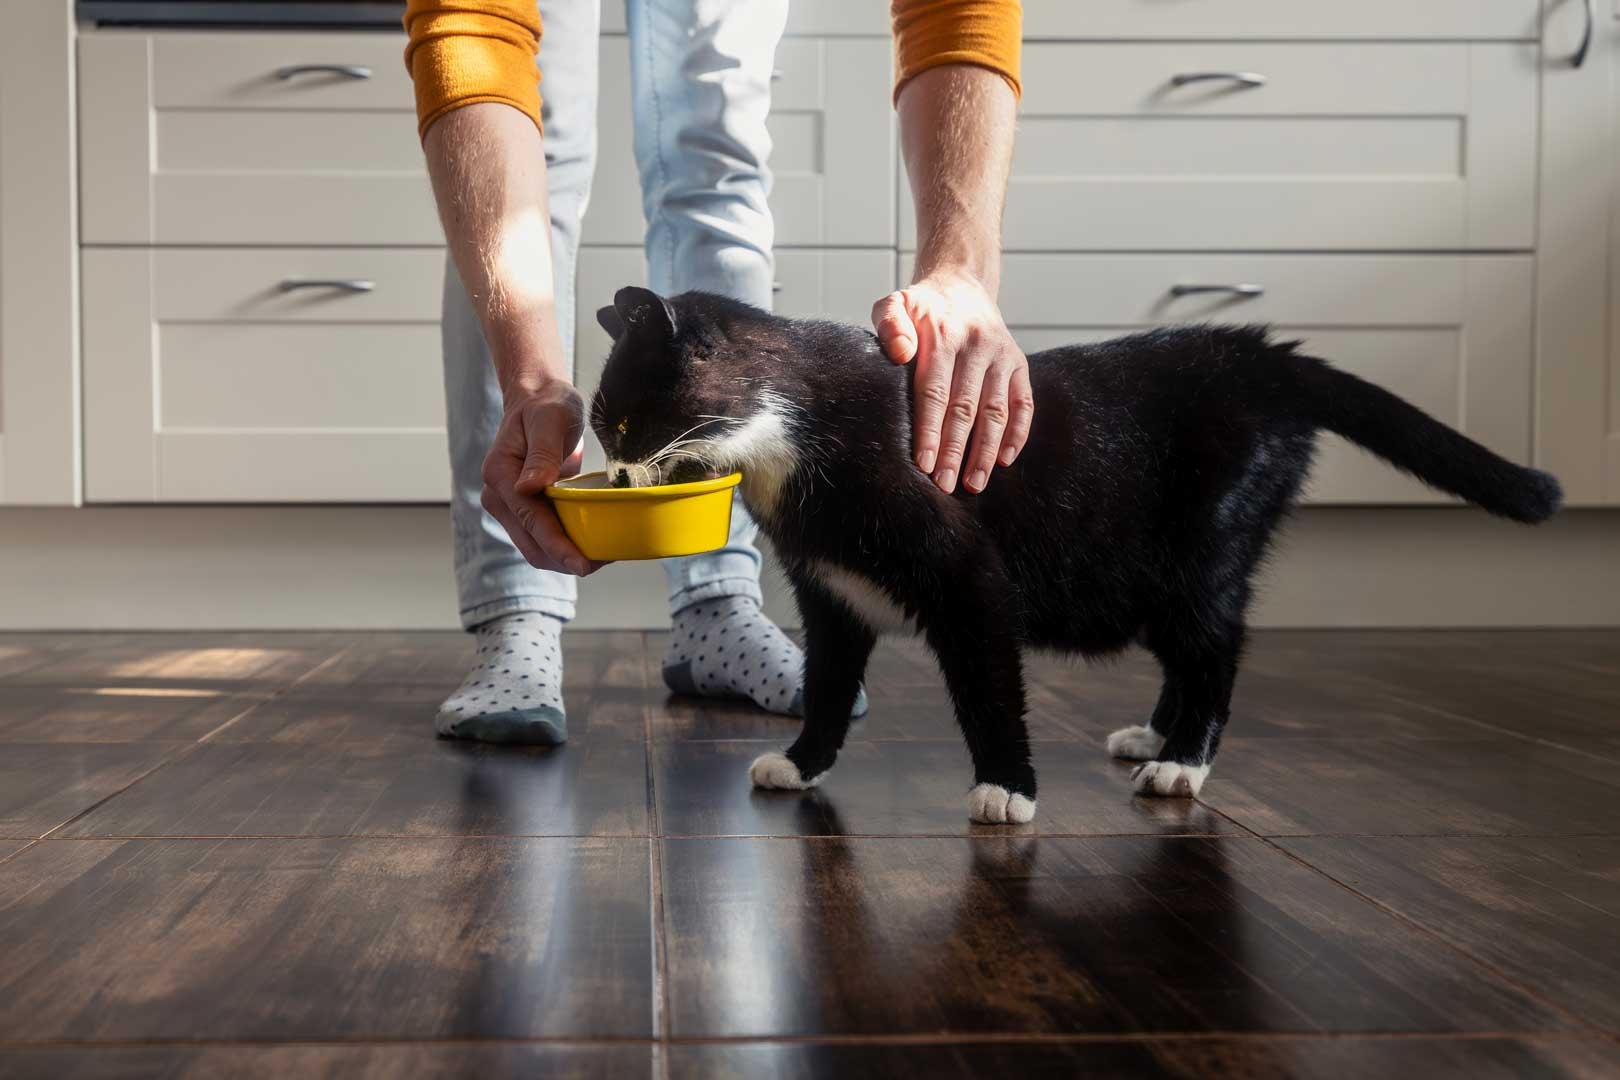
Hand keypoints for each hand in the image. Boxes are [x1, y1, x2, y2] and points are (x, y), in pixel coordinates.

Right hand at [480, 379, 595, 575]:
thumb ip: (542, 453)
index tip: (583, 565)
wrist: (539, 400)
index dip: (558, 546)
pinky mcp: (525, 510)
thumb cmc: (546, 405)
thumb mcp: (549, 419)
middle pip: (532, 545)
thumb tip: (530, 488)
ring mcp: (510, 507)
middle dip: (565, 559)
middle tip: (604, 562)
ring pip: (537, 549)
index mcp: (500, 475)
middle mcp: (499, 496)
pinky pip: (544, 538)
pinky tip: (592, 544)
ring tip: (602, 556)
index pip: (532, 520)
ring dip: (566, 558)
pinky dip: (566, 546)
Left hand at [872, 270, 1032, 493]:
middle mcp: (978, 346)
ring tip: (973, 484)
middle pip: (966, 407)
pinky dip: (1017, 433)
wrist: (962, 284)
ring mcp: (1002, 356)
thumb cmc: (921, 306)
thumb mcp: (895, 302)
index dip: (930, 430)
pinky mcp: (1019, 363)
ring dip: (985, 451)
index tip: (923, 464)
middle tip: (943, 485)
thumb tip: (900, 353)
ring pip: (996, 411)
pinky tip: (1004, 460)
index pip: (935, 392)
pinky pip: (1023, 403)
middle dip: (955, 450)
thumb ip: (890, 324)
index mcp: (944, 336)